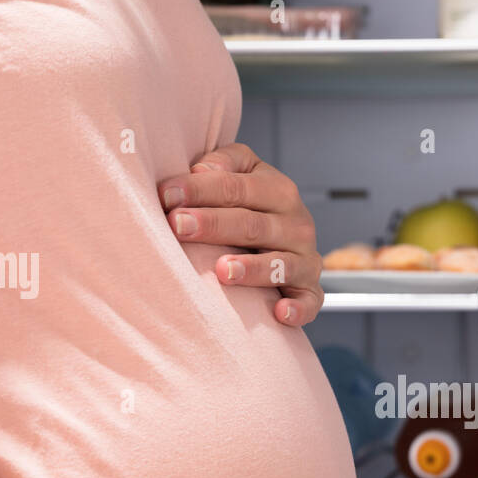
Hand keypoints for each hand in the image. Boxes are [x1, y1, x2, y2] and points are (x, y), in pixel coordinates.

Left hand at [159, 144, 323, 326]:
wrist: (289, 241)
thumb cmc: (251, 207)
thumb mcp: (242, 174)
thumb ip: (223, 164)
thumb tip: (200, 170)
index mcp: (279, 190)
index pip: (237, 187)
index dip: (201, 189)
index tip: (166, 195)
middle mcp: (297, 224)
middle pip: (253, 224)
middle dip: (214, 225)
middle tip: (178, 226)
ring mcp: (306, 260)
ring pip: (280, 264)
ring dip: (252, 268)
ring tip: (222, 270)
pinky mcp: (310, 291)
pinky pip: (308, 302)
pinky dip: (297, 309)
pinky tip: (279, 312)